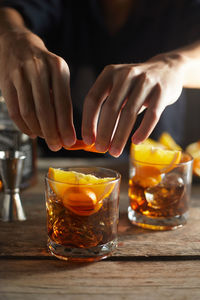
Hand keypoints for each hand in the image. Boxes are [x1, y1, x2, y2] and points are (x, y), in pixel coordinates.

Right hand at [0, 29, 75, 150]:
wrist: (16, 43)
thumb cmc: (43, 64)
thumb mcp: (58, 74)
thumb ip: (61, 99)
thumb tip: (65, 130)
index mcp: (57, 67)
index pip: (63, 103)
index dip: (66, 125)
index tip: (70, 141)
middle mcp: (38, 69)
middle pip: (45, 110)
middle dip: (52, 132)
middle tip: (57, 146)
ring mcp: (19, 75)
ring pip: (29, 112)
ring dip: (38, 131)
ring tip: (46, 139)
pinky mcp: (5, 82)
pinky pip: (15, 111)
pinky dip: (23, 126)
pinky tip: (32, 132)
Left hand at [82, 53, 183, 156]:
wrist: (167, 69)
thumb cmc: (136, 86)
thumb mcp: (120, 91)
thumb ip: (109, 111)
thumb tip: (97, 140)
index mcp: (109, 73)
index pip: (93, 99)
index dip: (88, 121)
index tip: (87, 140)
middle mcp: (126, 74)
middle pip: (110, 107)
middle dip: (104, 132)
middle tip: (100, 149)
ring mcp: (145, 81)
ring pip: (129, 113)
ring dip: (120, 136)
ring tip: (115, 151)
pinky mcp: (161, 91)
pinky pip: (152, 115)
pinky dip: (143, 130)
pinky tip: (136, 142)